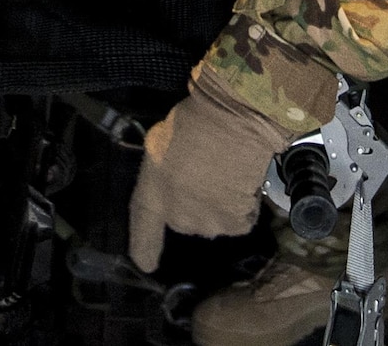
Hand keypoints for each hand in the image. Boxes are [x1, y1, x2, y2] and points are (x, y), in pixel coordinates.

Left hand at [128, 78, 294, 271]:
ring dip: (219, 204)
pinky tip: (243, 180)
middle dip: (194, 203)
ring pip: (213, 220)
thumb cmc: (191, 123)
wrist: (230, 124)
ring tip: (226, 173)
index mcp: (152, 196)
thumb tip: (173, 175)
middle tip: (205, 173)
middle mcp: (177, 218)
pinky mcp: (235, 224)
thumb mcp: (160, 143)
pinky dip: (245, 204)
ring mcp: (207, 224)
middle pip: (186, 220)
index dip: (144, 250)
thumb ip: (163, 171)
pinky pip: (241, 219)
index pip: (143, 233)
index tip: (146, 264)